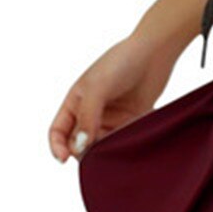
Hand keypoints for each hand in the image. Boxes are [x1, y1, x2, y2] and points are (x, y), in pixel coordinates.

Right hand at [48, 33, 178, 162]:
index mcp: (75, 101)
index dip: (57, 146)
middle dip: (84, 152)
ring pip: (102, 145)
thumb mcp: (97, 87)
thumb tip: (80, 145)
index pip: (58, 131)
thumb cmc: (121, 62)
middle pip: (80, 142)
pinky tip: (128, 143)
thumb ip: (87, 117)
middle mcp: (91, 112)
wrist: (155, 53)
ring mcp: (112, 117)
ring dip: (105, 151)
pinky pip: (123, 140)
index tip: (64, 159)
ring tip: (113, 148)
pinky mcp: (132, 121)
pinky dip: (123, 146)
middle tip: (95, 156)